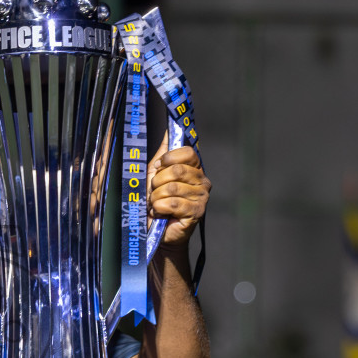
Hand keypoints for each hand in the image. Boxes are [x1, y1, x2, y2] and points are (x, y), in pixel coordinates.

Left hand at [147, 132, 210, 248]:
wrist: (155, 230)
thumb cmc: (156, 200)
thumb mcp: (156, 172)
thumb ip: (165, 151)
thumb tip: (171, 127)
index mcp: (194, 168)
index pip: (187, 153)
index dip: (168, 159)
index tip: (158, 168)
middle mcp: (202, 181)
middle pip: (177, 170)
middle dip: (157, 181)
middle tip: (155, 191)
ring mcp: (202, 197)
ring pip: (172, 188)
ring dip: (156, 197)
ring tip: (156, 204)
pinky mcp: (197, 212)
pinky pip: (173, 203)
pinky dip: (159, 208)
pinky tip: (160, 212)